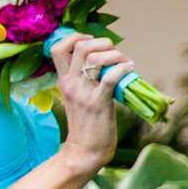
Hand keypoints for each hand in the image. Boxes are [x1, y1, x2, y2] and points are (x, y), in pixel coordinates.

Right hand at [51, 31, 130, 174]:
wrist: (84, 151)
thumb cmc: (85, 124)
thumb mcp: (77, 97)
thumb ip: (83, 80)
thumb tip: (104, 62)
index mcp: (63, 81)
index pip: (57, 48)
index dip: (75, 37)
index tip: (91, 43)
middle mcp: (71, 83)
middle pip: (80, 47)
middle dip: (102, 42)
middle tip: (113, 53)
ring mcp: (83, 93)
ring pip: (95, 58)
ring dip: (115, 55)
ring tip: (124, 63)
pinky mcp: (98, 103)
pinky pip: (110, 77)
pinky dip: (123, 68)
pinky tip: (130, 69)